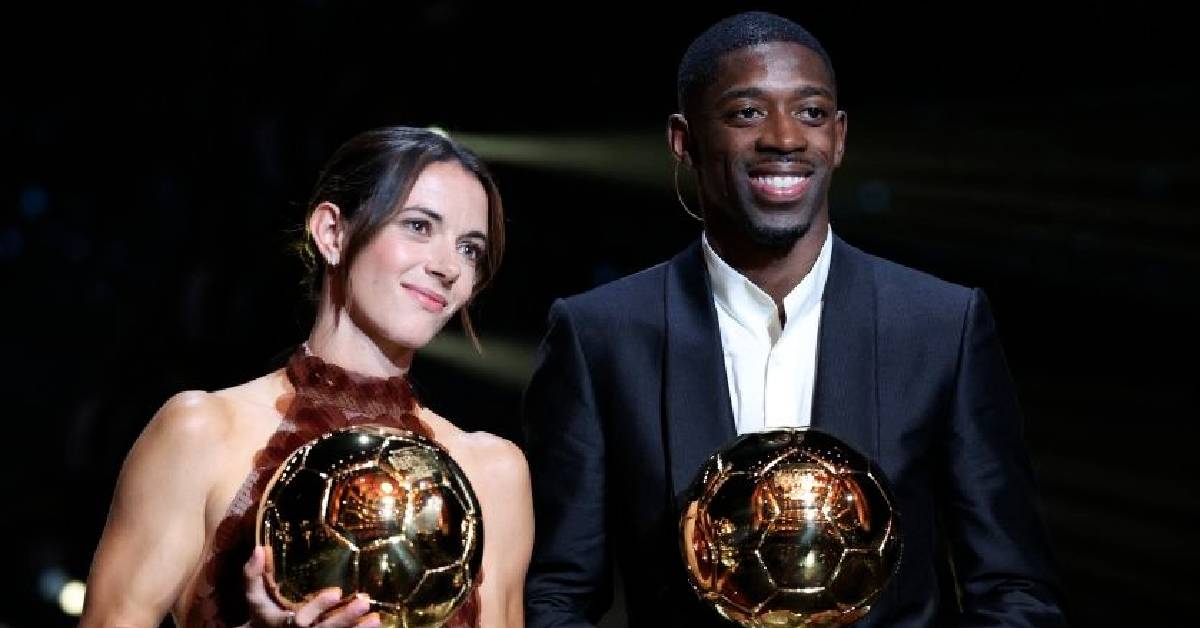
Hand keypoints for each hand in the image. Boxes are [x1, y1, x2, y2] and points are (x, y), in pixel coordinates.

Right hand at [243, 545, 380, 627]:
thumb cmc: (262, 614)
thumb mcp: (254, 597)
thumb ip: (253, 575)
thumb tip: (259, 549)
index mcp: (282, 624)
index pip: (301, 620)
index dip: (318, 607)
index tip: (336, 591)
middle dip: (344, 619)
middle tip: (364, 603)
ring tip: (376, 619)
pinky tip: (375, 625)